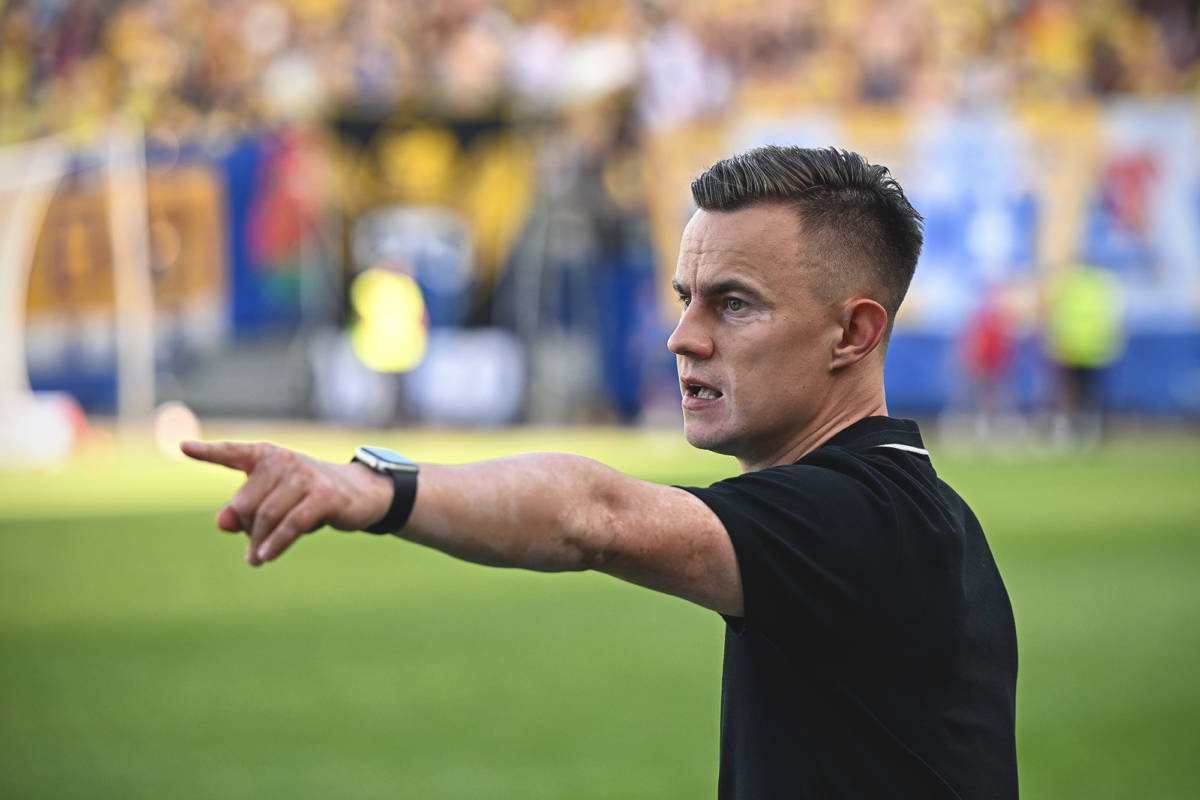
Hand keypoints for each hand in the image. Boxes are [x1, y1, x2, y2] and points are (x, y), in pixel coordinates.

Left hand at [180, 440, 393, 565]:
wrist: (359, 493)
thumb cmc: (307, 496)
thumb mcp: (274, 502)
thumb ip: (242, 511)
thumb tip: (223, 522)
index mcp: (267, 455)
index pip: (234, 453)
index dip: (208, 452)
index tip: (183, 448)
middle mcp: (283, 460)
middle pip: (246, 504)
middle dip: (247, 528)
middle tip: (253, 543)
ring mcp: (304, 476)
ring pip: (266, 517)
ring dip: (258, 543)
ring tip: (255, 559)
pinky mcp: (323, 496)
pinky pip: (290, 525)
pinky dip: (275, 544)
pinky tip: (265, 557)